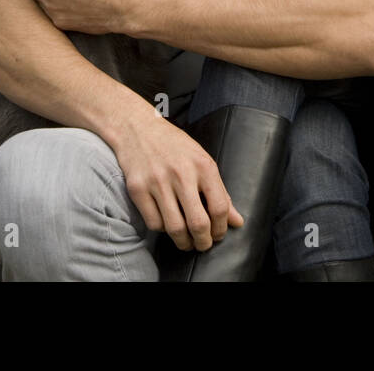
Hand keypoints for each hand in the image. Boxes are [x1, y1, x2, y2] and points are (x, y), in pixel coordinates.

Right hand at [110, 107, 243, 251]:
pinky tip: (167, 224)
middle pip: (198, 223)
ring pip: (174, 228)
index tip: (218, 235)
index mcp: (202, 165)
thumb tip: (237, 221)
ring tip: (187, 241)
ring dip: (183, 242)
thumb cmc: (173, 146)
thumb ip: (220, 192)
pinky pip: (154, 223)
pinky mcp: (137, 188)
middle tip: (203, 245)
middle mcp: (180, 173)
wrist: (136, 128)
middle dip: (203, 242)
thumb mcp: (202, 161)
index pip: (219, 207)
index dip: (221, 228)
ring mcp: (157, 181)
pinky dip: (162, 230)